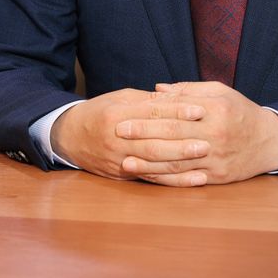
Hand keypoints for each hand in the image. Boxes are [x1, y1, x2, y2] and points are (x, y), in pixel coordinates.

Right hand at [50, 88, 208, 182]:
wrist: (69, 138)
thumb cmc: (99, 112)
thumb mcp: (120, 98)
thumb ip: (148, 100)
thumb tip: (176, 97)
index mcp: (117, 115)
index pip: (152, 113)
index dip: (177, 111)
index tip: (200, 110)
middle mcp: (117, 139)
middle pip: (154, 140)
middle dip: (183, 141)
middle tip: (208, 139)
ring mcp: (119, 160)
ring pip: (154, 162)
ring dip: (182, 161)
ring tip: (205, 157)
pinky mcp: (123, 176)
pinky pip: (152, 179)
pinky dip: (175, 180)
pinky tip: (194, 179)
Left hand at [118, 81, 277, 186]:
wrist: (269, 141)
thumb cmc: (241, 111)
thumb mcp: (220, 91)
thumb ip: (188, 90)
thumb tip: (156, 90)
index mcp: (216, 110)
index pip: (175, 113)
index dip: (148, 116)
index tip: (124, 116)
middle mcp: (216, 135)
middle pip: (172, 136)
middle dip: (142, 136)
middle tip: (116, 134)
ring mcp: (216, 159)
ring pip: (177, 162)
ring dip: (148, 163)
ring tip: (124, 161)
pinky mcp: (217, 177)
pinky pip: (187, 179)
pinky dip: (166, 179)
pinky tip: (149, 178)